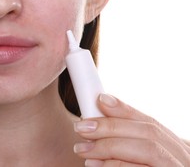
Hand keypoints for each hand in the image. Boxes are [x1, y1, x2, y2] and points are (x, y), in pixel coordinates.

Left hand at [73, 94, 189, 165]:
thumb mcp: (142, 156)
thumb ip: (128, 137)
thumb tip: (103, 104)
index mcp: (175, 148)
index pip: (150, 122)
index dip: (123, 109)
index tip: (99, 100)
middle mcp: (181, 158)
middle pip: (147, 133)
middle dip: (110, 128)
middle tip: (80, 128)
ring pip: (147, 151)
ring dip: (110, 147)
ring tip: (83, 150)